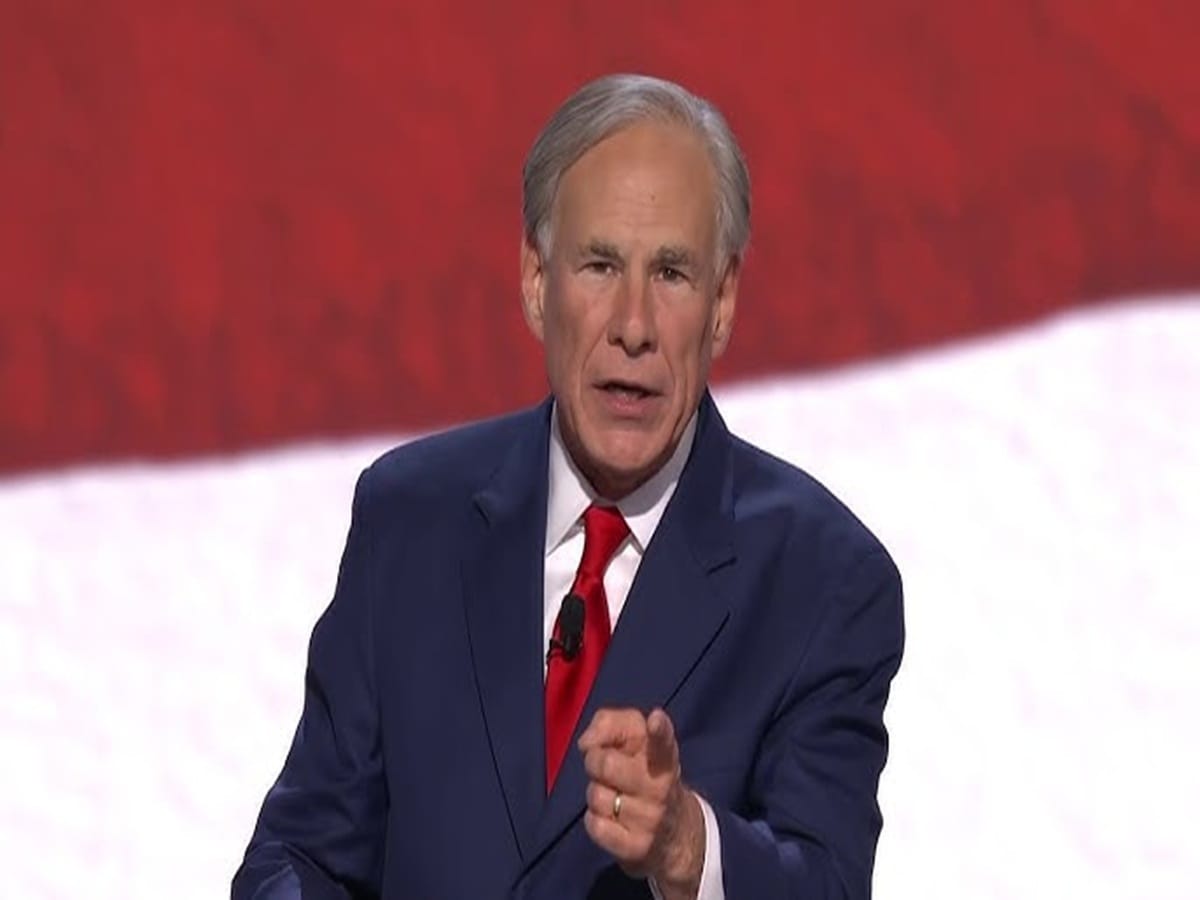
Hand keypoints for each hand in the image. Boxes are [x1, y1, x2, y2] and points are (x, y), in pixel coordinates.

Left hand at [578, 707, 704, 898]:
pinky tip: (610, 819)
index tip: (655, 720)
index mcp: (663, 757)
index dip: (659, 730)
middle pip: (607, 764)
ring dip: (596, 793)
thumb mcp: (635, 740)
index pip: (662, 741)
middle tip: (604, 767)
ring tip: (613, 795)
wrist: (673, 833)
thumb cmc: (643, 772)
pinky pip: (596, 826)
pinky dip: (595, 821)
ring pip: (597, 797)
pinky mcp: (637, 847)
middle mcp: (662, 787)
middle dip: (595, 762)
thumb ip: (610, 724)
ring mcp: (651, 819)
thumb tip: (586, 742)